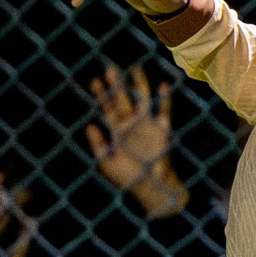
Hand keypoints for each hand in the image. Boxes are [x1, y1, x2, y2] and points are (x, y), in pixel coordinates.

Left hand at [87, 64, 188, 217]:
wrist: (152, 187)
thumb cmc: (128, 178)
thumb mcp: (107, 163)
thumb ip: (98, 145)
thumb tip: (90, 126)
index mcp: (117, 131)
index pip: (108, 108)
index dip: (102, 95)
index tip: (95, 81)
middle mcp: (132, 124)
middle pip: (123, 100)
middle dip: (117, 85)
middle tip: (110, 69)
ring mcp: (147, 126)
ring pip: (143, 100)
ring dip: (139, 85)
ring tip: (136, 69)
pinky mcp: (162, 130)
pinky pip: (164, 111)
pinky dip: (165, 99)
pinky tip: (164, 86)